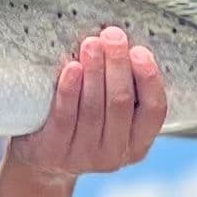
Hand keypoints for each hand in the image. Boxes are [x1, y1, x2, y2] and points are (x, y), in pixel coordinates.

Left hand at [19, 28, 168, 186]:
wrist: (42, 161)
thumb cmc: (81, 123)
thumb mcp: (109, 114)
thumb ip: (122, 87)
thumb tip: (122, 42)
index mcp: (138, 143)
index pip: (154, 110)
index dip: (149, 79)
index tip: (139, 51)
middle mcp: (115, 154)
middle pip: (121, 103)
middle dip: (117, 65)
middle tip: (112, 35)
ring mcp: (85, 156)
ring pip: (93, 108)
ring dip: (94, 71)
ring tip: (91, 44)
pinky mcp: (55, 152)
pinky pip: (64, 117)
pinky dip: (69, 90)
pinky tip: (72, 68)